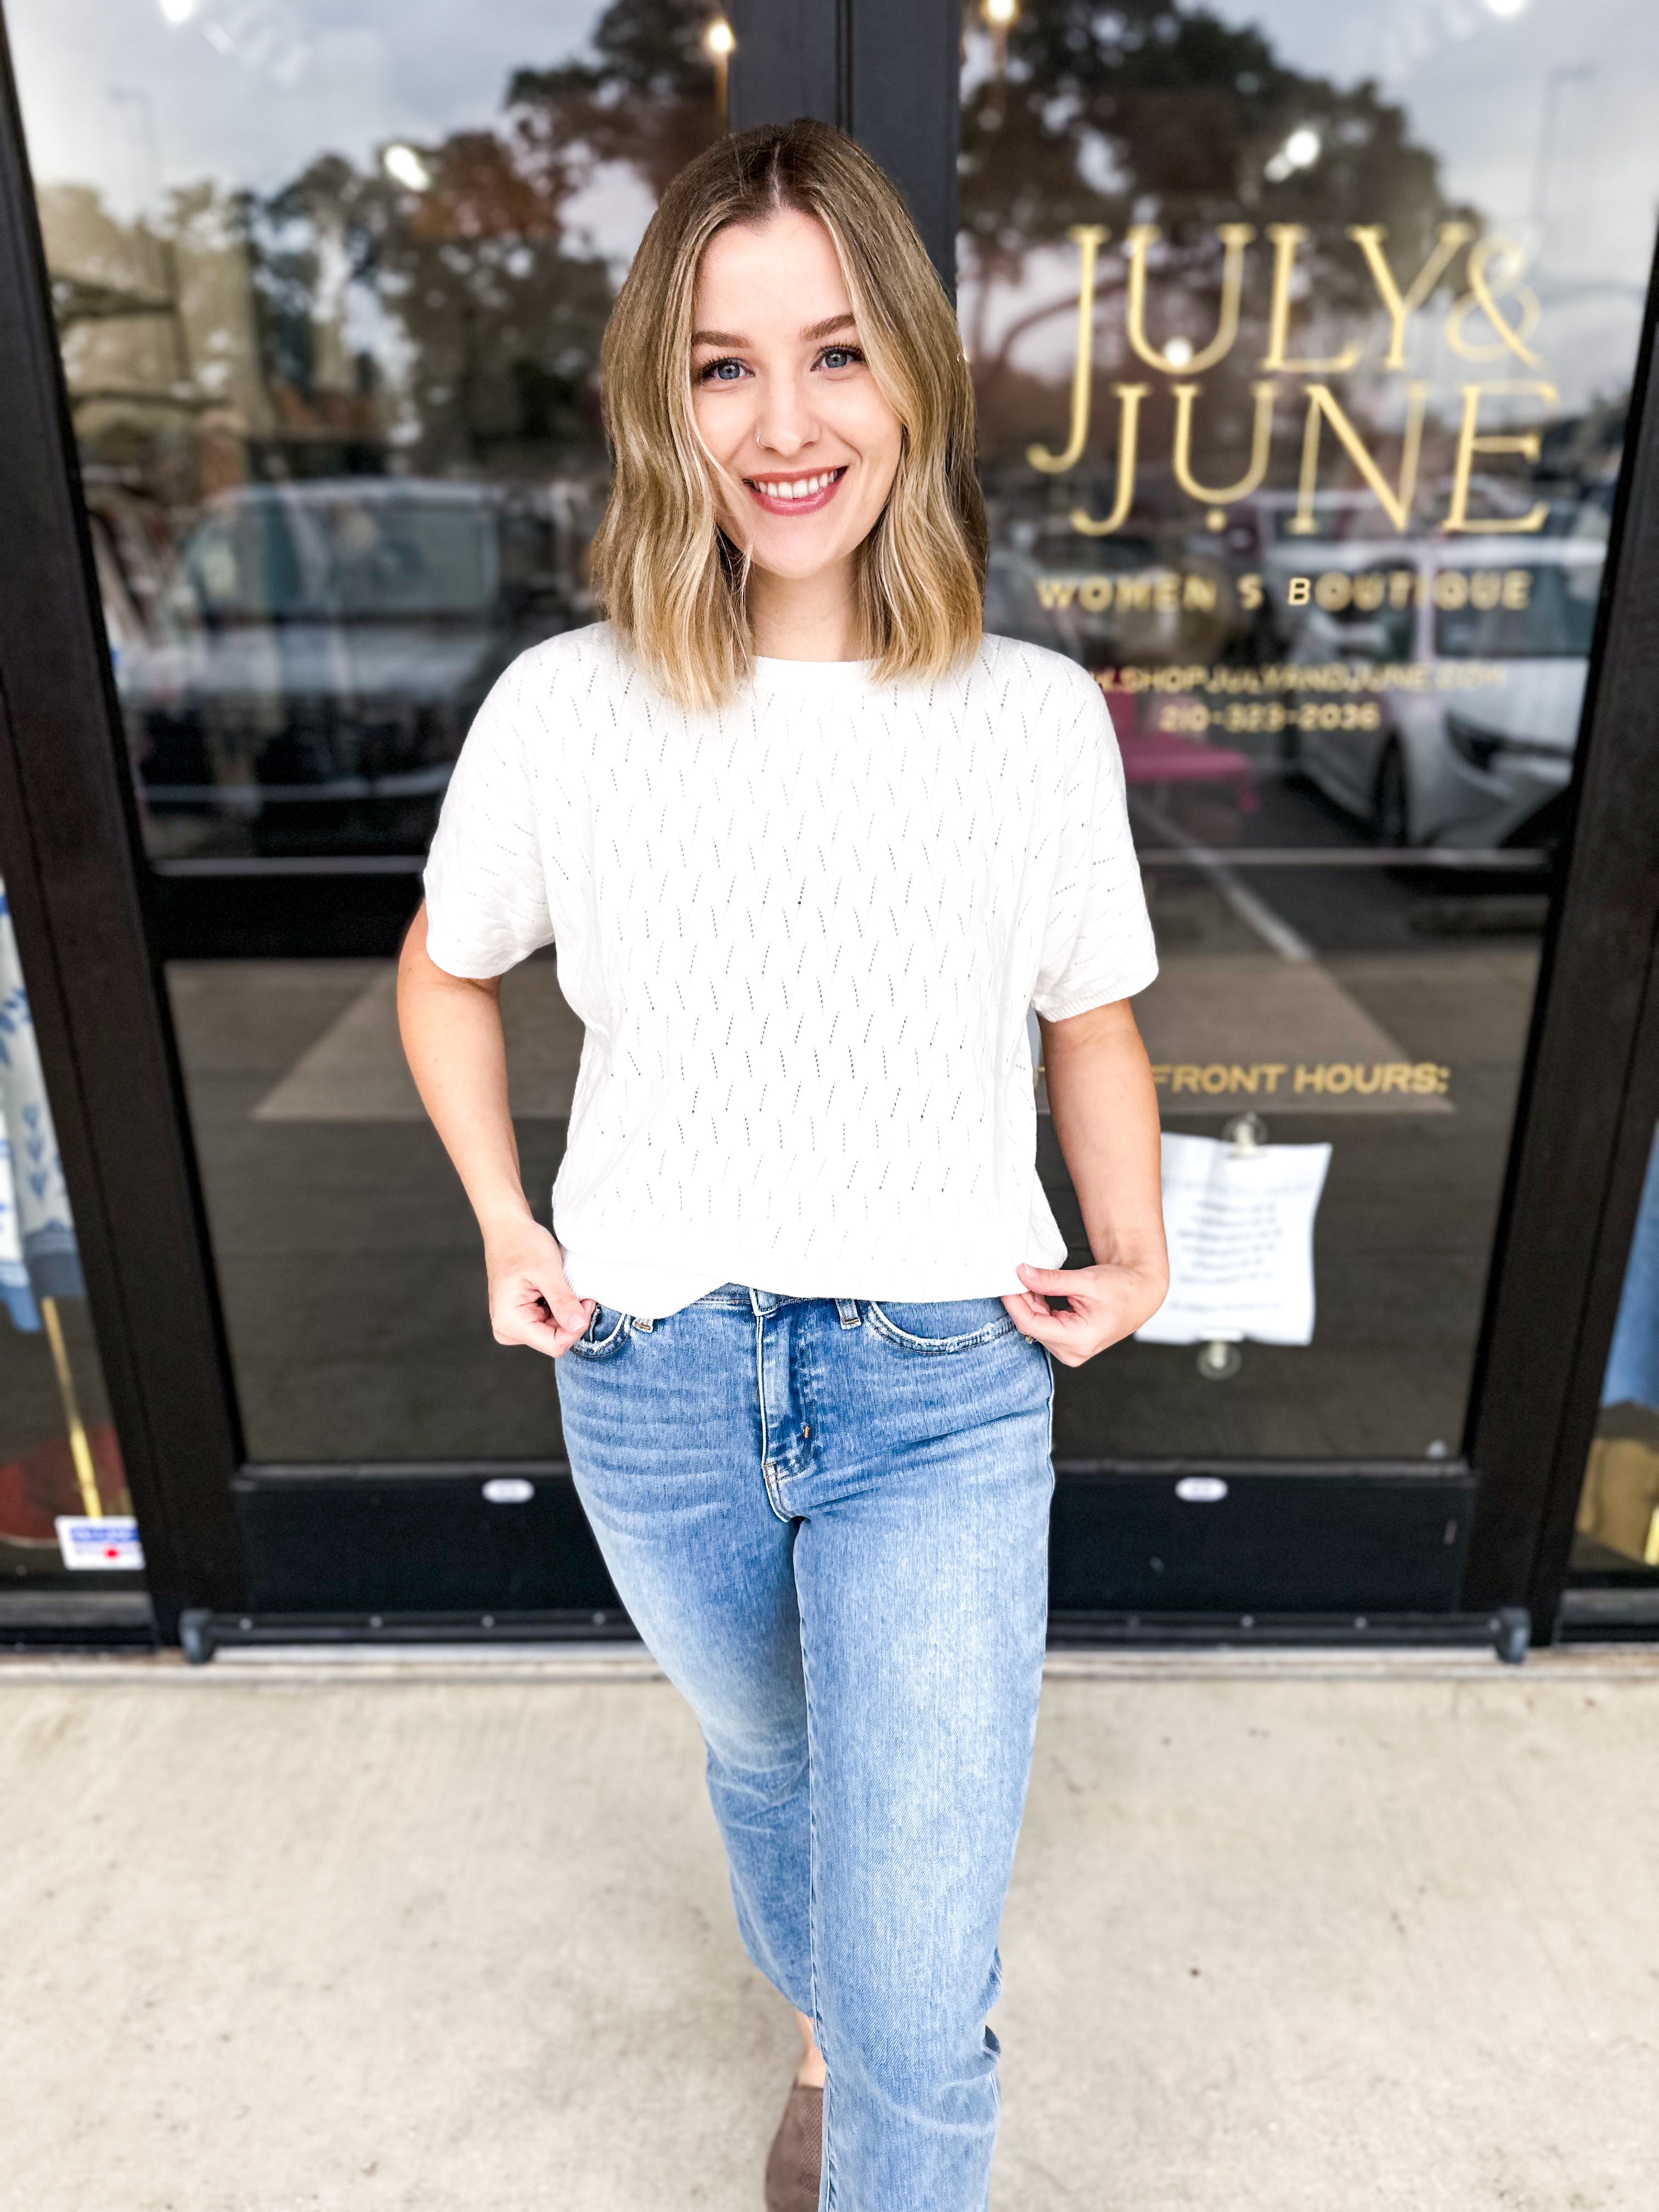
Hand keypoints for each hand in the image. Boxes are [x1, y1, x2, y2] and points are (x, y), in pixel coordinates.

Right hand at [483, 1216, 593, 1358]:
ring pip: (554, 1333)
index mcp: (509, 1322)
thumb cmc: (523, 1244)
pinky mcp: (520, 1319)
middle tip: (578, 1291)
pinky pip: (549, 1324)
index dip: (576, 1327)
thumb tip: (579, 1326)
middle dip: (572, 1318)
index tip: (585, 1300)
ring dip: (566, 1312)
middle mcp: (507, 1329)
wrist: (508, 1230)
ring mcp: (513, 1326)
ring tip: (564, 1287)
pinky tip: (556, 1291)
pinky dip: (559, 1309)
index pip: (554, 1345)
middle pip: (555, 1340)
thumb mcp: (546, 1270)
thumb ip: (562, 1301)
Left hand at [1003, 1259, 1168, 1367]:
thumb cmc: (1122, 1289)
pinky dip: (1038, 1308)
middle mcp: (1072, 1352)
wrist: (1140, 1295)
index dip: (1014, 1303)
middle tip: (1017, 1274)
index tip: (1007, 1282)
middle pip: (1032, 1325)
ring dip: (1029, 1303)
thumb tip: (1022, 1274)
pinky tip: (1038, 1292)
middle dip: (1021, 1300)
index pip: (1032, 1324)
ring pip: (1035, 1326)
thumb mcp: (1086, 1281)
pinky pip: (1043, 1326)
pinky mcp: (1067, 1345)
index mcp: (1080, 1339)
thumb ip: (1052, 1280)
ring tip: (1031, 1280)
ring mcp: (1070, 1351)